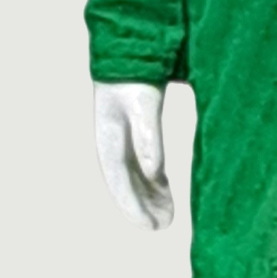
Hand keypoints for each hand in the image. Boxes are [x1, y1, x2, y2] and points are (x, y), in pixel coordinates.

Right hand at [93, 82, 173, 229]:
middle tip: (163, 227)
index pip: (118, 181)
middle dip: (142, 208)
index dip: (132, 206)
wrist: (129, 51)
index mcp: (108, 137)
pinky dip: (153, 181)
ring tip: (168, 218)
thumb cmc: (136, 76)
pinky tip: (166, 194)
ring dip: (148, 198)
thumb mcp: (144, 104)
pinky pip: (141, 164)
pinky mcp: (133, 133)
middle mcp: (111, 142)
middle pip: (125, 183)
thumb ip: (148, 137)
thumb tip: (154, 173)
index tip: (150, 227)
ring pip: (133, 177)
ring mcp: (121, 138)